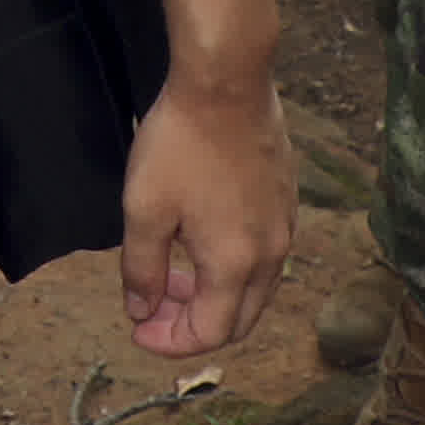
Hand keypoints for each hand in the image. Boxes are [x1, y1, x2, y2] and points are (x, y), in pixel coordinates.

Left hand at [118, 71, 294, 359]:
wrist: (227, 81)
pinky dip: (230, 268)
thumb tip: (142, 310)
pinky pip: (263, 256)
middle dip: (192, 325)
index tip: (137, 331)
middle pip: (238, 320)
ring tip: (170, 276)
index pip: (210, 334)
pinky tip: (198, 241)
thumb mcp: (144, 210)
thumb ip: (141, 270)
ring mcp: (285, 227)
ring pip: (253, 289)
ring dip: (212, 296)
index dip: (170, 342)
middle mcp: (271, 254)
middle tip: (151, 309)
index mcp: (235, 264)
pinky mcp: (287, 202)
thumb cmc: (182, 143)